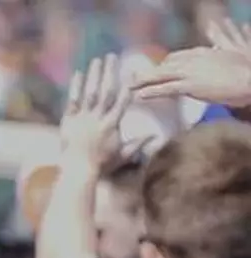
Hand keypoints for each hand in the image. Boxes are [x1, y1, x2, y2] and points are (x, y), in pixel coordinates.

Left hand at [60, 54, 130, 168]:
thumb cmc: (101, 165)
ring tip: (97, 59)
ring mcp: (83, 118)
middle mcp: (98, 118)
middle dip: (110, 72)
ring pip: (90, 92)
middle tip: (112, 56)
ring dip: (94, 74)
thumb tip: (156, 137)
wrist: (78, 171)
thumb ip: (138, 144)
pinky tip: (79, 72)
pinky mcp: (68, 121)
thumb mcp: (122, 155)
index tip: (131, 71)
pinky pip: (73, 101)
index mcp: (112, 125)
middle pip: (106, 91)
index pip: (122, 101)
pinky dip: (76, 87)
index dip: (128, 85)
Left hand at [130, 20, 250, 107]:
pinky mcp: (191, 85)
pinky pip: (166, 88)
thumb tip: (214, 54)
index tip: (156, 72)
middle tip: (134, 78)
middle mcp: (192, 59)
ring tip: (129, 86)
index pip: (175, 58)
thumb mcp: (226, 60)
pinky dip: (151, 91)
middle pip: (164, 65)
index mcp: (200, 53)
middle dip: (149, 72)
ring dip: (143, 81)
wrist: (250, 79)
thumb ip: (215, 59)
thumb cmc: (243, 71)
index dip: (164, 67)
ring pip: (161, 75)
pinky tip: (139, 95)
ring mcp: (190, 72)